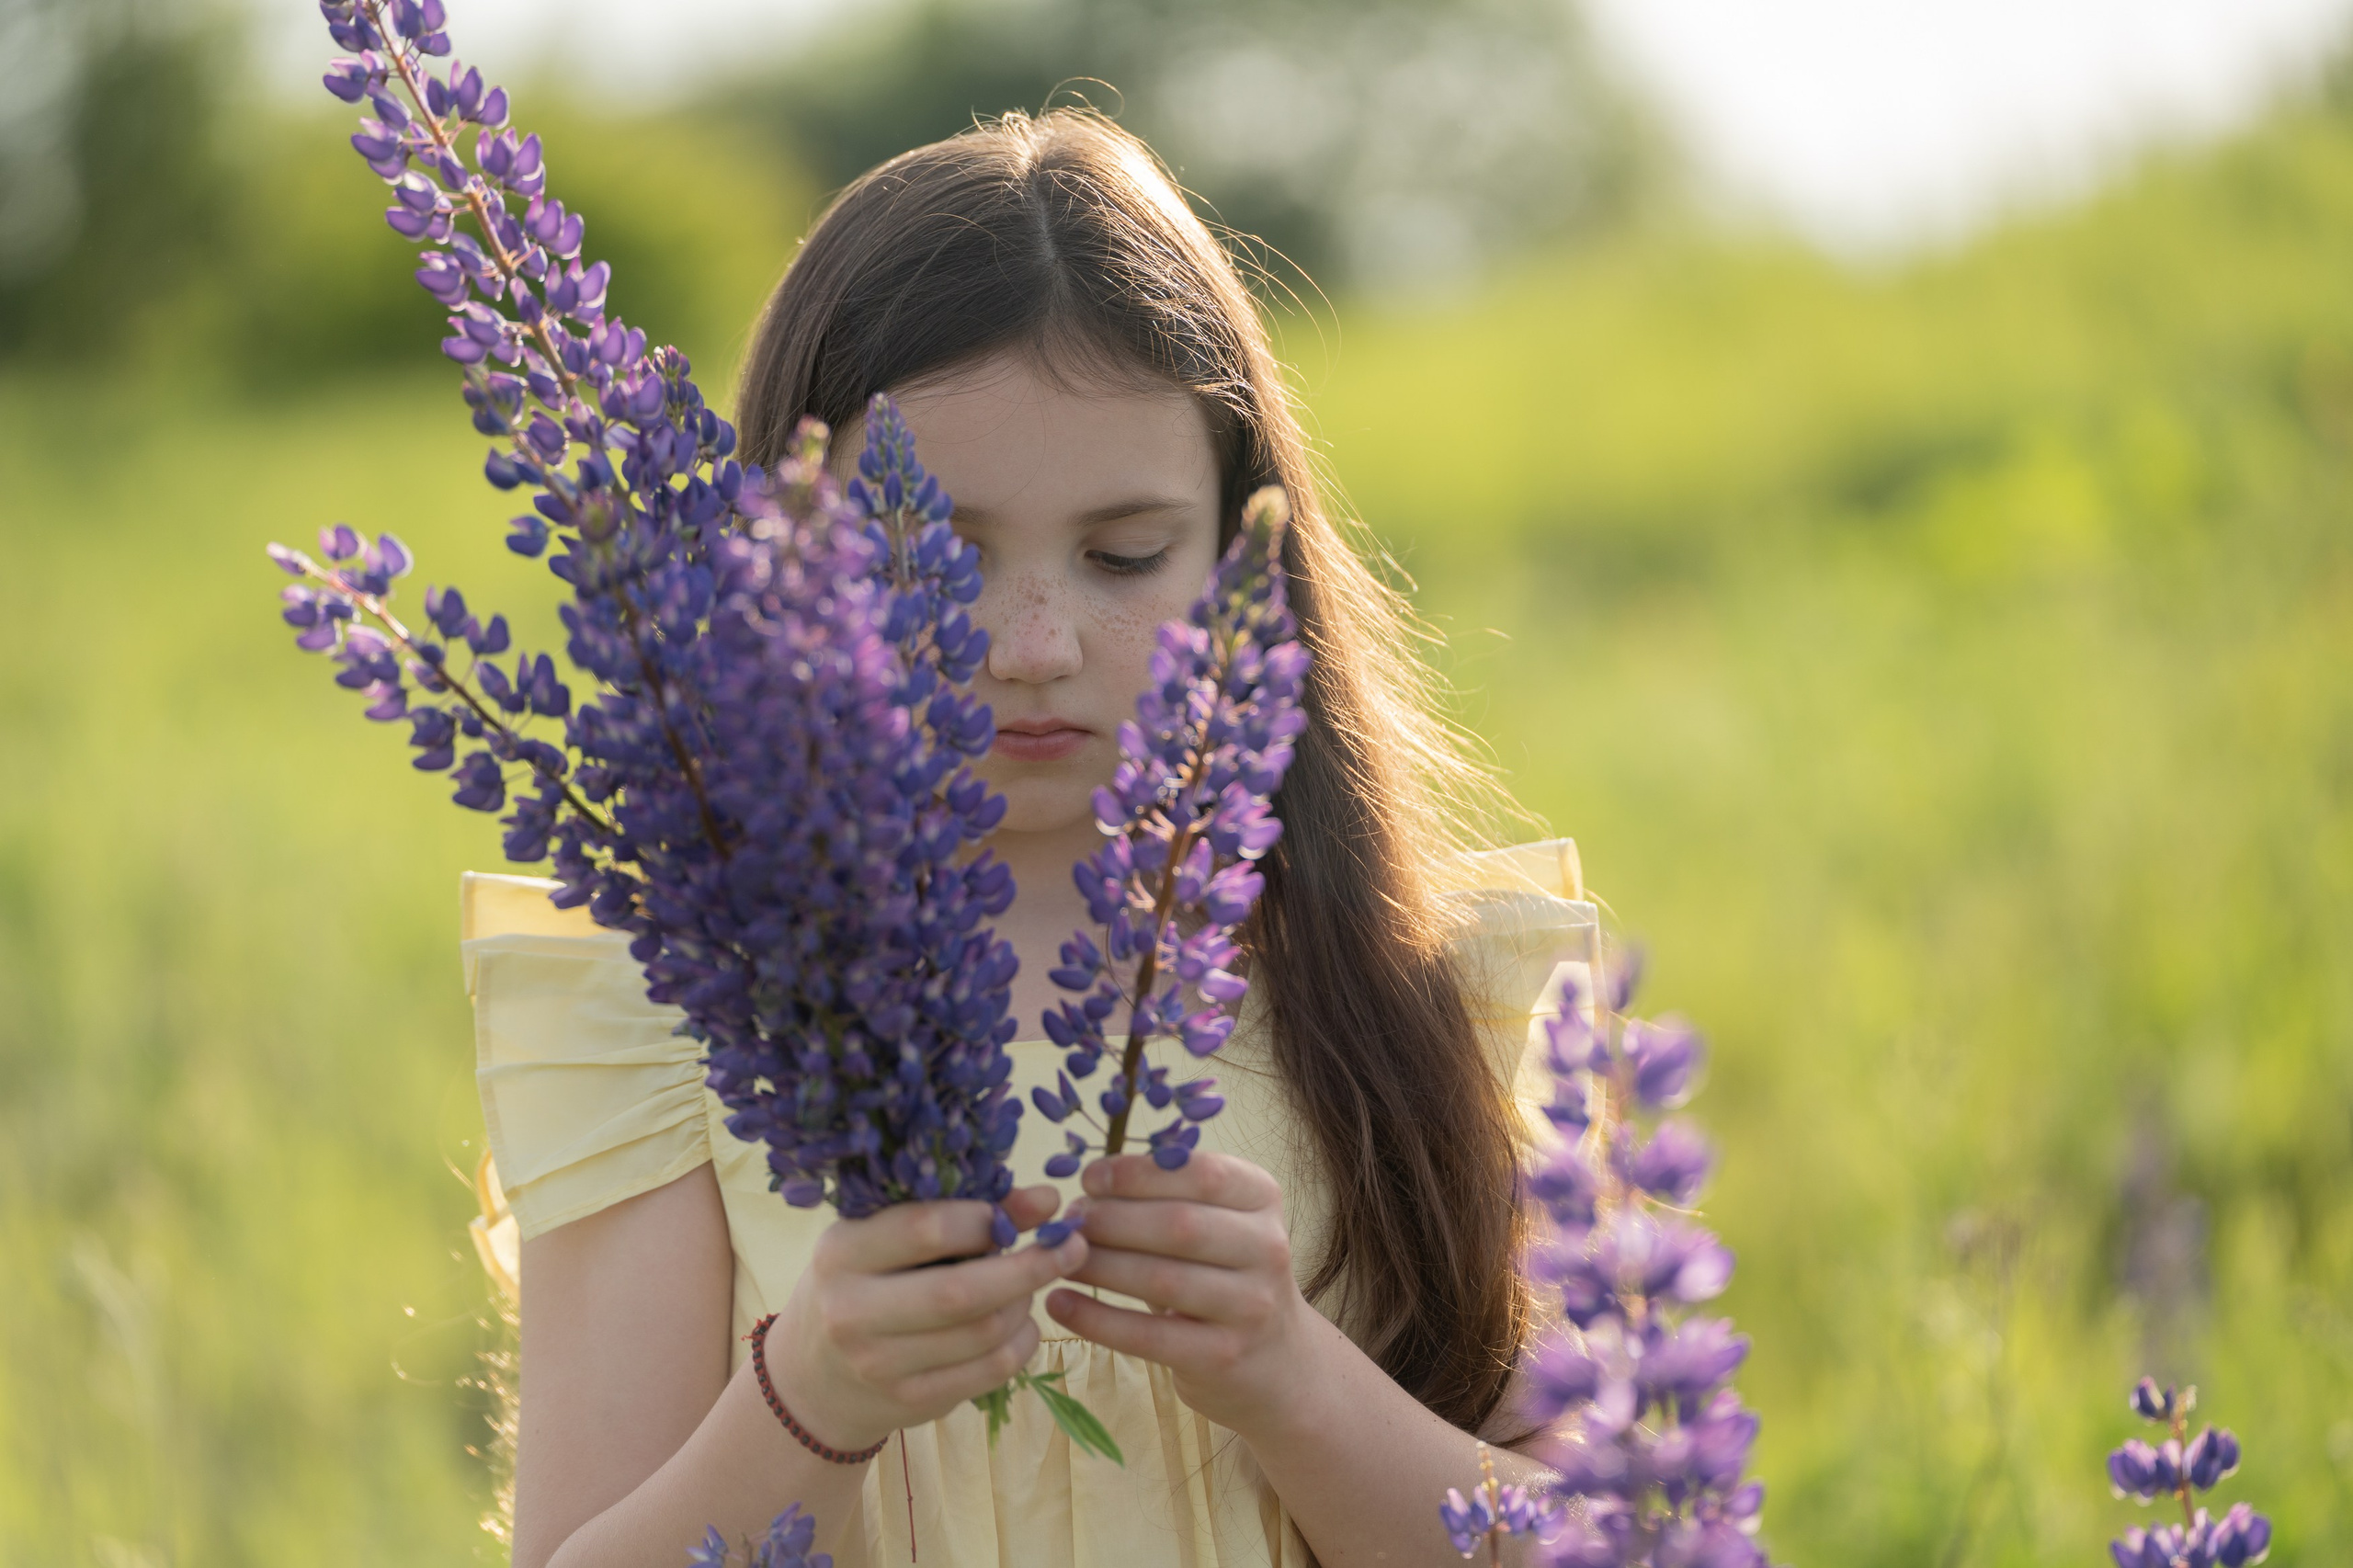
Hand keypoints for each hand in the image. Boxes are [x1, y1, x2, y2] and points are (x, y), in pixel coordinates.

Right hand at [769, 1184, 1086, 1450]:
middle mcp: (852, 1312)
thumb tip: (1046, 1200)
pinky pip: (991, 1371)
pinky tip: (1023, 1321)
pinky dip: (1023, 1342)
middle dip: (1030, 1266)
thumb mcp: (888, 1236)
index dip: (989, 1217)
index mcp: (841, 1253)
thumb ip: (960, 1212)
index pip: (925, 1229)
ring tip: (1036, 1281)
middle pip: (962, 1292)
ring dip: (1027, 1303)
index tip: (1036, 1206)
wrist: (815, 1374)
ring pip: (984, 1334)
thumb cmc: (864, 1280)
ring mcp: (879, 1366)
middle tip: (1072, 1245)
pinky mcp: (910, 1403)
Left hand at [1045, 1152, 1316, 1435]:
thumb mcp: (1219, 1224)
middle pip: (1180, 1226)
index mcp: (1262, 1199)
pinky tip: (1059, 1304)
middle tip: (1068, 1224)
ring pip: (1162, 1280)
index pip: (1203, 1174)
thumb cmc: (1227, 1277)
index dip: (1140, 1173)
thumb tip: (1089, 1188)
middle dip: (1112, 1220)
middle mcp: (1267, 1248)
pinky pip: (1149, 1336)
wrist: (1277, 1361)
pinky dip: (1096, 1319)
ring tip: (1060, 1259)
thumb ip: (1171, 1198)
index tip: (1090, 1178)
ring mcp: (1250, 1306)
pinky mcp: (1223, 1356)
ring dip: (1100, 1266)